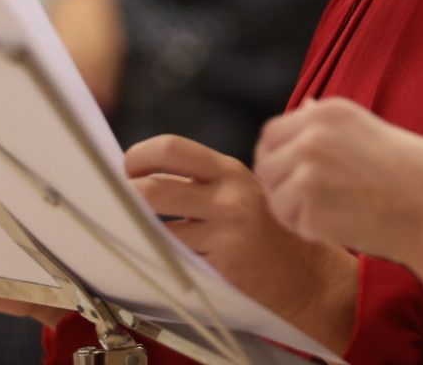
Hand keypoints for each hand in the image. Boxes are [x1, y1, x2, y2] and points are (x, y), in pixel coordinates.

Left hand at [125, 135, 357, 349]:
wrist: (306, 273)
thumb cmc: (268, 230)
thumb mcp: (243, 189)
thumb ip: (205, 179)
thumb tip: (147, 172)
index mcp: (228, 169)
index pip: (171, 149)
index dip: (139, 156)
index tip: (127, 168)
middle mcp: (227, 193)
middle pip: (154, 186)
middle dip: (126, 194)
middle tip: (116, 201)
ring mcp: (225, 227)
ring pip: (158, 226)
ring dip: (138, 229)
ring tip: (134, 229)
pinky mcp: (223, 259)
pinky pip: (175, 255)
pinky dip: (161, 255)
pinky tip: (162, 255)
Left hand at [254, 99, 422, 270]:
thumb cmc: (409, 170)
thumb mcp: (367, 128)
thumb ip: (328, 123)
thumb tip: (305, 105)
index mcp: (325, 113)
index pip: (272, 134)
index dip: (279, 158)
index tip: (295, 176)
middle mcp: (311, 137)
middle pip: (265, 165)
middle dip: (280, 185)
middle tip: (309, 201)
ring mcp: (307, 172)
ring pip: (274, 196)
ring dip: (293, 210)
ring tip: (330, 213)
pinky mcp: (310, 207)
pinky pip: (291, 223)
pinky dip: (308, 230)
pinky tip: (338, 225)